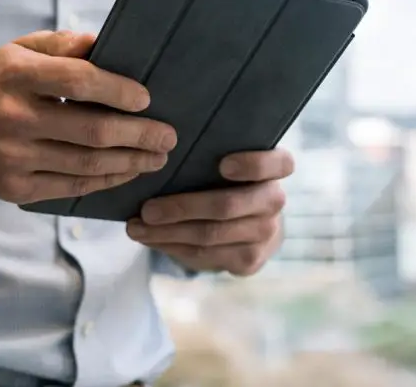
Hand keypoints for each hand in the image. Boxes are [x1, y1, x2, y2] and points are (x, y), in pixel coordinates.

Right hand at [0, 30, 177, 204]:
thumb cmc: (4, 83)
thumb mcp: (23, 50)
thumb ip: (63, 45)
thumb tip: (106, 45)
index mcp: (15, 74)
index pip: (77, 80)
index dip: (117, 90)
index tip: (146, 99)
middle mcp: (11, 117)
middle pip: (90, 130)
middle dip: (138, 134)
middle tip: (168, 136)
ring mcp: (12, 157)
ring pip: (86, 163)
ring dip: (130, 161)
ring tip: (157, 157)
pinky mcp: (15, 189)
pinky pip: (72, 186)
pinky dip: (107, 180)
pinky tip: (128, 171)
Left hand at [126, 148, 293, 275]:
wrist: (245, 226)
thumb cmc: (223, 182)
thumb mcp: (221, 165)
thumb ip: (205, 157)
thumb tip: (157, 156)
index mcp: (274, 169)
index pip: (279, 163)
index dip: (253, 164)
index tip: (223, 165)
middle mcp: (274, 201)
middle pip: (228, 205)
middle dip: (182, 208)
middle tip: (146, 209)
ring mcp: (265, 234)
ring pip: (210, 234)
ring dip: (167, 233)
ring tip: (136, 228)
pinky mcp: (249, 260)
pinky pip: (205, 255)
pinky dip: (171, 247)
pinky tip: (150, 239)